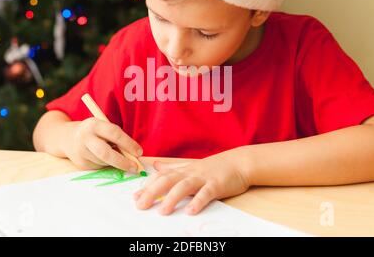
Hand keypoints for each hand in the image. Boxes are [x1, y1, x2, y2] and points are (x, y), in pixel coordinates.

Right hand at [65, 118, 142, 171]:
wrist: (68, 138)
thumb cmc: (95, 132)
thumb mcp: (103, 128)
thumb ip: (117, 138)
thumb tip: (134, 155)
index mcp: (94, 124)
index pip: (114, 133)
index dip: (129, 144)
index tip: (139, 152)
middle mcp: (85, 138)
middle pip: (106, 153)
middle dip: (122, 162)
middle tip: (135, 167)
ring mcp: (81, 152)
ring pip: (104, 162)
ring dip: (115, 163)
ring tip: (117, 157)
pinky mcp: (80, 164)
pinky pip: (100, 167)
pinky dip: (107, 165)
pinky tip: (103, 158)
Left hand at [133, 151, 249, 214]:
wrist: (239, 162)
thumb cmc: (214, 167)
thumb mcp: (190, 165)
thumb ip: (172, 167)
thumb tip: (155, 166)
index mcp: (182, 170)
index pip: (160, 177)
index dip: (147, 186)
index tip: (134, 197)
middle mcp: (190, 173)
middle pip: (167, 180)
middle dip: (152, 192)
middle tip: (140, 205)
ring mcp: (203, 178)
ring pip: (184, 186)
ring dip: (172, 198)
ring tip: (162, 212)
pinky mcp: (216, 185)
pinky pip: (206, 193)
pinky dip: (198, 201)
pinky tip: (190, 211)